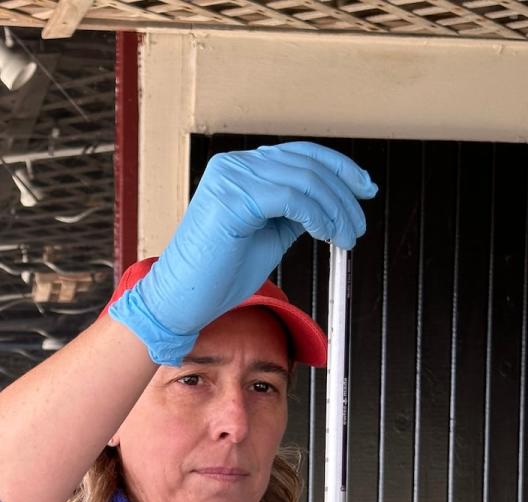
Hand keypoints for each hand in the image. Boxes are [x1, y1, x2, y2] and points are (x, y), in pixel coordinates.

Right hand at [109, 141, 376, 363]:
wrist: (180, 302)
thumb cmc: (218, 277)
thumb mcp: (268, 237)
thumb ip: (293, 215)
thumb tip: (330, 206)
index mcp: (240, 169)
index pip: (300, 155)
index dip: (338, 168)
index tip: (365, 190)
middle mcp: (234, 166)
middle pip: (306, 164)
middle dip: (343, 194)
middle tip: (360, 224)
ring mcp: (231, 179)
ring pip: (304, 180)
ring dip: (335, 209)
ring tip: (348, 237)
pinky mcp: (232, 199)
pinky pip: (291, 198)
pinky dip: (317, 215)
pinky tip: (327, 234)